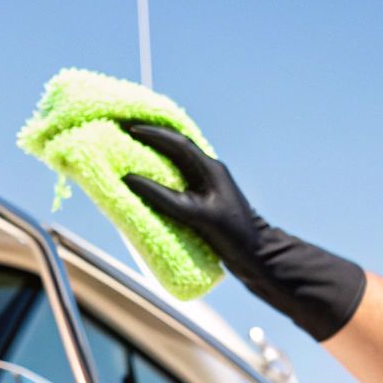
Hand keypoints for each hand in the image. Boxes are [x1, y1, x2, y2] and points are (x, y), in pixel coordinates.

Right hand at [118, 124, 269, 282]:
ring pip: (178, 161)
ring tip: (131, 149)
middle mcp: (209, 171)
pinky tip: (148, 176)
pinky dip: (161, 173)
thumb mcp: (193, 214)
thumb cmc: (230, 233)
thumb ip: (162, 196)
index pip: (179, 143)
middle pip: (178, 147)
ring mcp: (208, 184)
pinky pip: (179, 178)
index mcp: (210, 169)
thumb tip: (129, 179)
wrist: (256, 253)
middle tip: (126, 131)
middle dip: (152, 138)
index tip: (130, 129)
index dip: (153, 134)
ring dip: (156, 153)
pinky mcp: (204, 198)